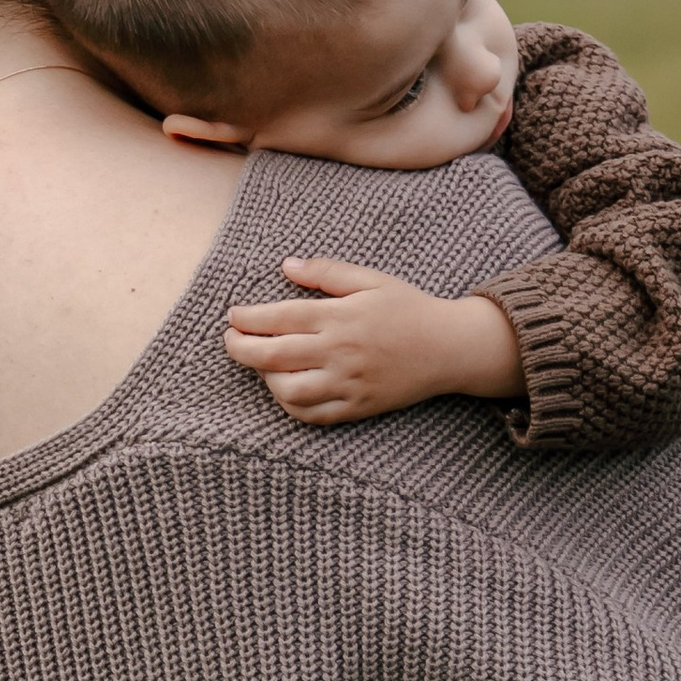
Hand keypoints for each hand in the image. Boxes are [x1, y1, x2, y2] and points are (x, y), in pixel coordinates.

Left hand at [223, 258, 524, 425]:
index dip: (248, 317)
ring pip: (288, 391)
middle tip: (230, 340)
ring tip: (262, 364)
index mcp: (341, 316)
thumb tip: (287, 265)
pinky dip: (290, 405)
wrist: (449, 347)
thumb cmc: (409, 308)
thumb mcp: (371, 279)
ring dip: (265, 378)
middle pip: (273, 355)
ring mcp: (348, 383)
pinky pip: (313, 415)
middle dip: (240, 348)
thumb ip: (327, 272)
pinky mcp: (357, 406)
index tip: (234, 315)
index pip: (280, 317)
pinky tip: (285, 389)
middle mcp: (340, 352)